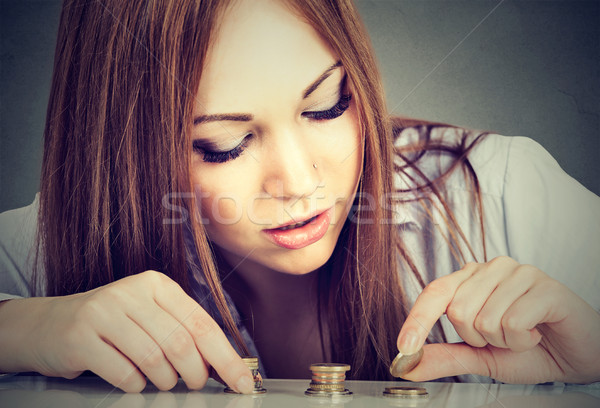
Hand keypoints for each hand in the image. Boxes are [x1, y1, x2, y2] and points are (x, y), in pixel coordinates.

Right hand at [0, 270, 254, 392]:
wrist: (49, 324)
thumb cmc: (112, 324)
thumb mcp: (150, 316)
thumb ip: (183, 332)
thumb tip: (222, 365)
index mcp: (157, 285)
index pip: (202, 324)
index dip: (226, 358)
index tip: (242, 382)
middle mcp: (132, 292)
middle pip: (181, 343)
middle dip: (195, 374)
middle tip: (194, 385)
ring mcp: (104, 312)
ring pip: (155, 359)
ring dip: (165, 382)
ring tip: (162, 382)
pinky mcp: (81, 337)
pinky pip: (124, 373)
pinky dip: (135, 385)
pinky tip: (133, 380)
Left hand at [396, 256, 599, 383]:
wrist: (576, 355)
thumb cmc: (530, 349)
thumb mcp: (481, 356)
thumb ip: (446, 356)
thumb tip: (408, 362)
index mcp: (471, 279)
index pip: (435, 292)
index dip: (417, 320)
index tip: (404, 347)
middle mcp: (491, 269)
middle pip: (458, 312)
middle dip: (479, 339)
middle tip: (504, 337)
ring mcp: (519, 273)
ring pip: (484, 319)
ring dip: (504, 341)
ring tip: (523, 334)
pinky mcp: (544, 286)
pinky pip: (512, 323)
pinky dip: (523, 341)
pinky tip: (537, 332)